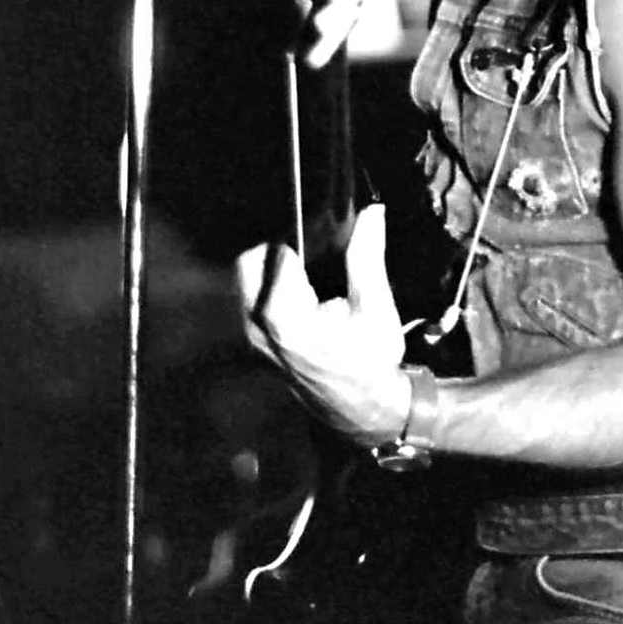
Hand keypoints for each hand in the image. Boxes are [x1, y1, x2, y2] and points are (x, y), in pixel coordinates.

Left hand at [236, 204, 410, 447]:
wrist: (360, 410)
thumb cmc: (371, 362)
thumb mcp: (375, 308)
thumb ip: (367, 257)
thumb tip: (373, 213)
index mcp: (285, 318)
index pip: (278, 253)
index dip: (301, 231)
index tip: (324, 224)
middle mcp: (258, 328)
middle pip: (250, 261)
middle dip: (279, 246)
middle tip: (313, 244)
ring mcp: (252, 337)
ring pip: (247, 279)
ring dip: (273, 265)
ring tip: (311, 268)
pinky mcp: (254, 342)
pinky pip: (251, 298)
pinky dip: (271, 284)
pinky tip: (304, 289)